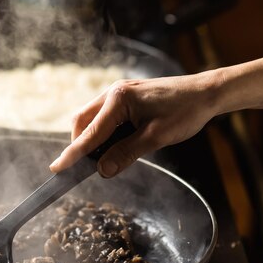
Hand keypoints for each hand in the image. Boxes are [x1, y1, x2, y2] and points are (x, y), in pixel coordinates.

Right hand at [50, 73, 217, 177]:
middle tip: (81, 168)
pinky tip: (113, 144)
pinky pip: (104, 115)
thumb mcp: (156, 137)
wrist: (206, 93)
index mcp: (119, 99)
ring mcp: (119, 92)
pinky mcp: (126, 97)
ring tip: (100, 159)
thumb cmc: (185, 111)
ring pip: (91, 118)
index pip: (90, 132)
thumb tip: (102, 170)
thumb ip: (126, 153)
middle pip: (82, 121)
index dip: (72, 153)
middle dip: (79, 144)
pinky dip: (102, 132)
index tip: (56, 168)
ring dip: (91, 138)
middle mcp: (113, 92)